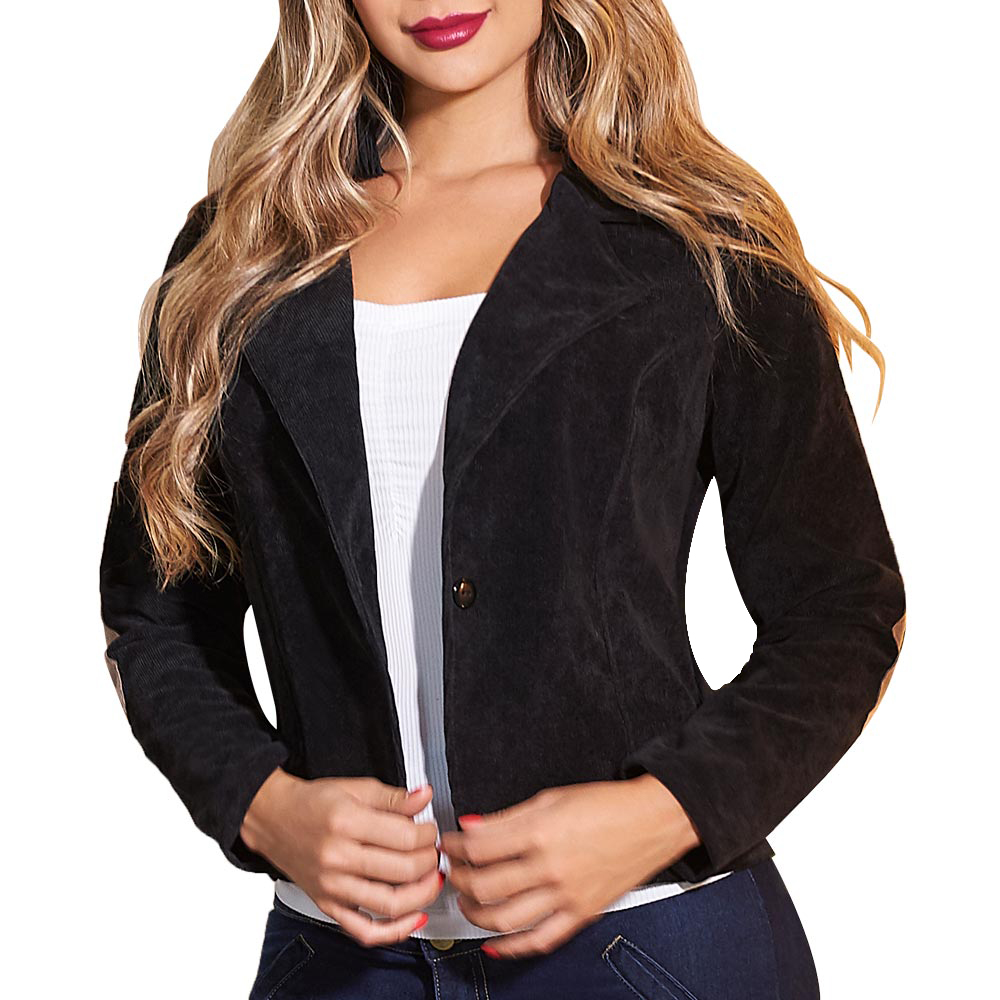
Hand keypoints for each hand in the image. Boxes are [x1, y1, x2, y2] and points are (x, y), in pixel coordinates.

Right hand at [240, 769, 443, 946]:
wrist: (273, 818)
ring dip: (423, 893)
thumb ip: (393, 797)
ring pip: (391, 904)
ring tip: (432, 880)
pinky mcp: (328, 904)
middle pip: (403, 870)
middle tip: (434, 851)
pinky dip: (395, 930)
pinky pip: (365, 930)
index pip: (405, 837)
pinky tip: (414, 916)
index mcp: (347, 823)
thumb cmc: (313, 803)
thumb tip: (424, 797)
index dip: (428, 834)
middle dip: (430, 860)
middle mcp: (338, 858)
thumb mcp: (355, 787)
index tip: (430, 830)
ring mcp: (333, 886)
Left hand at [440, 774, 700, 957]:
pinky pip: (539, 941)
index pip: (479, 847)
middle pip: (484, 885)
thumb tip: (471, 826)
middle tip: (453, 869)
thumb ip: (507, 817)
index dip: (455, 846)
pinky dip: (511, 948)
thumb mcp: (551, 798)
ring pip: (504, 919)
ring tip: (467, 899)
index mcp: (540, 832)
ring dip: (474, 912)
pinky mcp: (581, 915)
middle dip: (458, 878)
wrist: (651, 821)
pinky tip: (494, 943)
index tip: (449, 843)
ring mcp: (566, 896)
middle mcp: (551, 868)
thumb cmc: (607, 805)